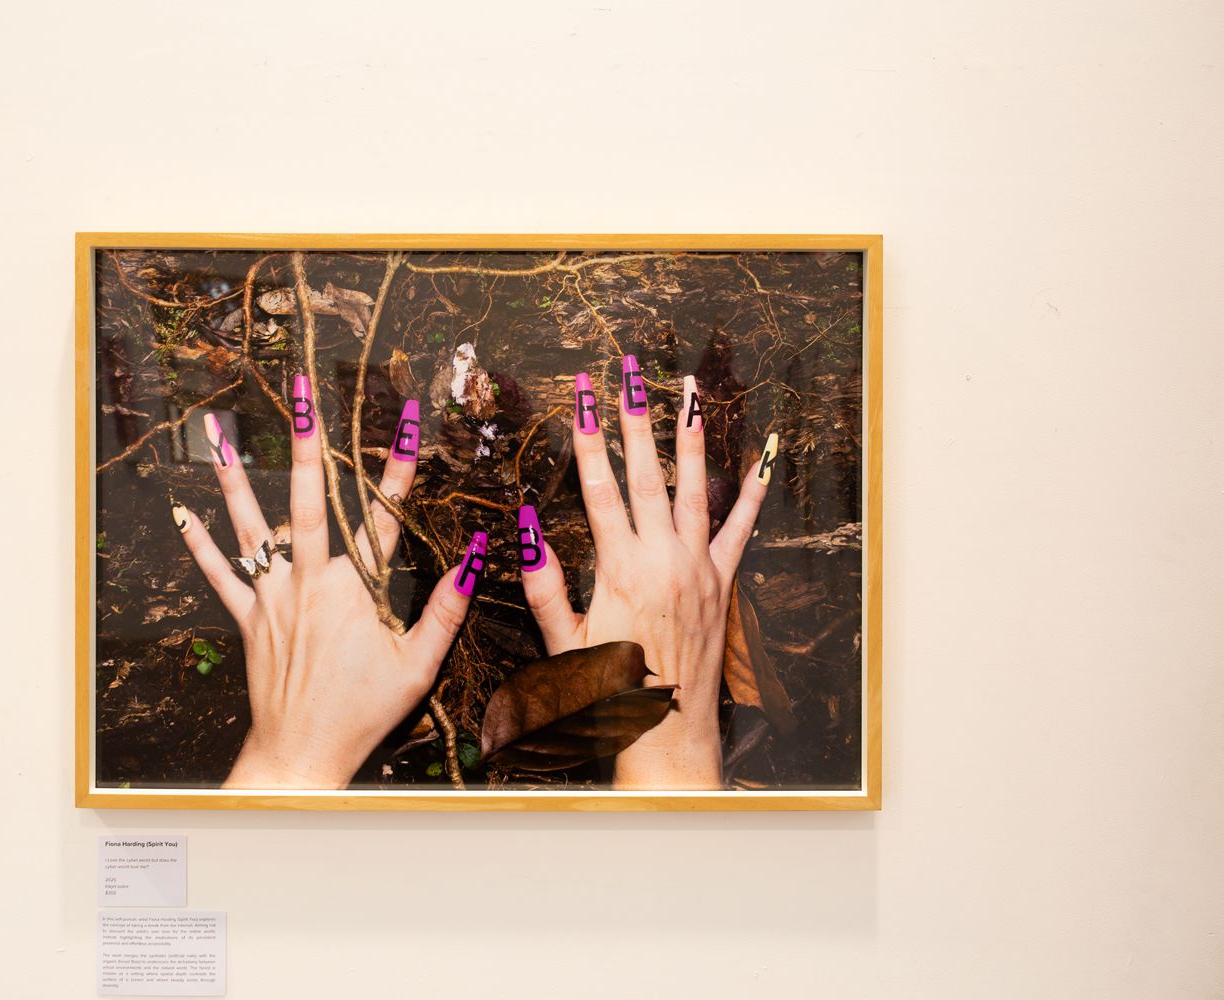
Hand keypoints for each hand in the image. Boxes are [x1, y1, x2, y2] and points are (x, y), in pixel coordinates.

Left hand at [172, 379, 484, 788]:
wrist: (302, 754)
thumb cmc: (363, 713)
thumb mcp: (417, 666)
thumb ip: (445, 611)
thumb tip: (474, 562)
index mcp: (354, 593)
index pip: (381, 519)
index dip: (397, 470)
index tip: (406, 424)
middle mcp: (309, 585)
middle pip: (311, 504)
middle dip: (310, 446)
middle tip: (303, 397)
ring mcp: (272, 599)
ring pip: (252, 528)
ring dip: (235, 478)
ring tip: (219, 433)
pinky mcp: (249, 619)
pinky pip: (219, 576)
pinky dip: (200, 545)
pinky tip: (182, 512)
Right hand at [518, 358, 775, 788]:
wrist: (666, 734)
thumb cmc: (607, 695)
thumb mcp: (565, 645)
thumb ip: (546, 588)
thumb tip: (525, 532)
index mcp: (621, 570)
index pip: (601, 491)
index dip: (590, 441)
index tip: (584, 399)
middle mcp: (664, 559)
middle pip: (648, 476)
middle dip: (636, 421)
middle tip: (631, 374)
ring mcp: (698, 567)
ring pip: (695, 489)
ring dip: (689, 437)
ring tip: (688, 393)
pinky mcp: (722, 583)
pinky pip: (739, 530)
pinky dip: (750, 494)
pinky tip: (759, 460)